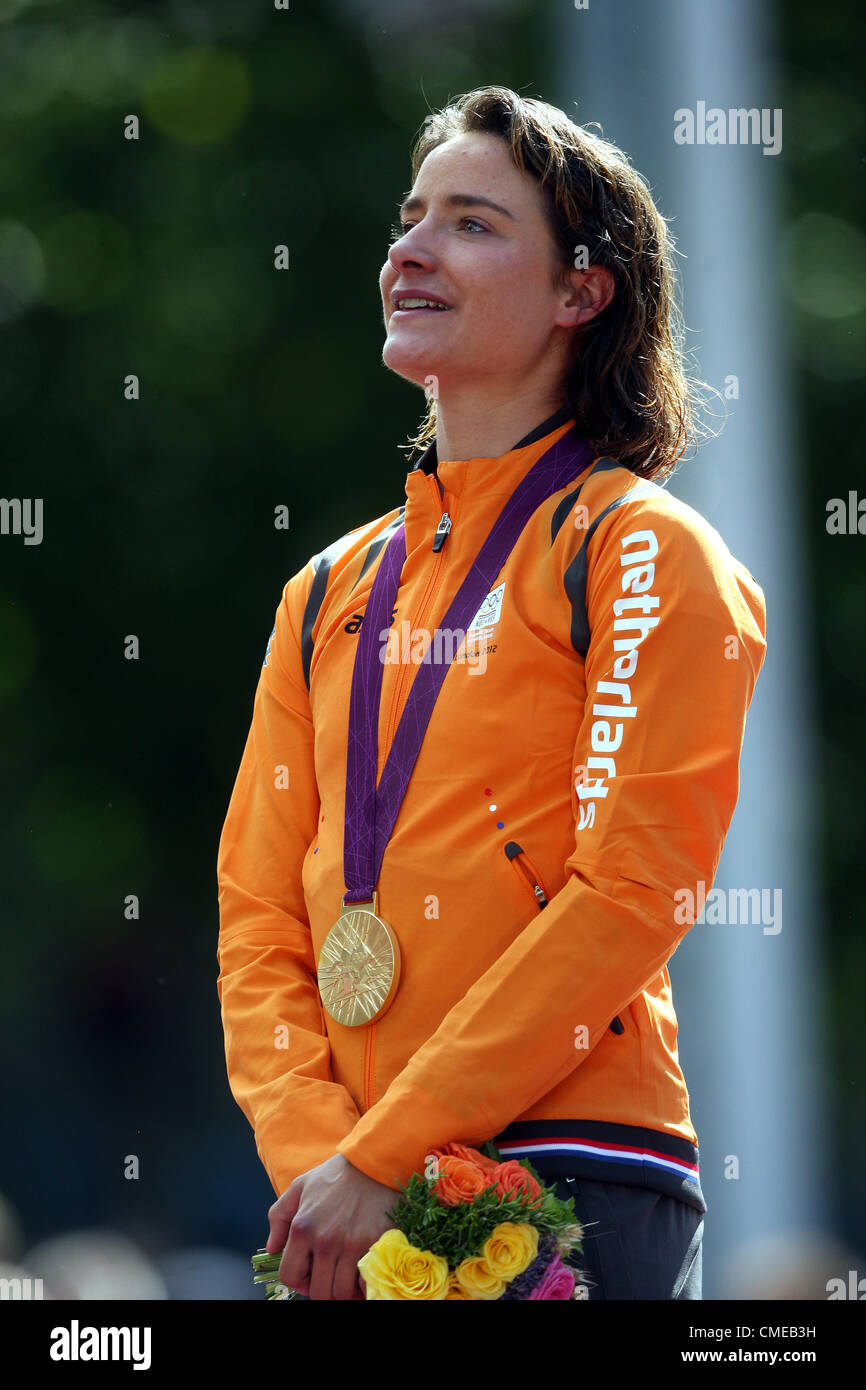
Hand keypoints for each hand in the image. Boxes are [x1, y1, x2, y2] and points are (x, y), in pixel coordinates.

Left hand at [265, 1152, 398, 1299]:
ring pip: (341, 1293)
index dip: (297, 1282)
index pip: (290, 1276)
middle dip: (322, 1289)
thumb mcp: (299, 1186)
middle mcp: (325, 1241)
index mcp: (302, 1227)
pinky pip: (366, 1286)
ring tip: (346, 1277)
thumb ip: (279, 1217)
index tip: (308, 1277)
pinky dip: (363, 1287)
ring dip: (343, 1290)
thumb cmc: (336, 1175)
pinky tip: (362, 1275)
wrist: (374, 1162)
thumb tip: (272, 1248)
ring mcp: (351, 1245)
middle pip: (318, 1292)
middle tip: (329, 1278)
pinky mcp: (376, 1246)